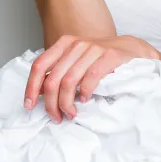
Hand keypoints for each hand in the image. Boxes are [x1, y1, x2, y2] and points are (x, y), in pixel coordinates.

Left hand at [23, 35, 156, 122]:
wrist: (131, 49)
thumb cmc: (101, 59)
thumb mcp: (76, 61)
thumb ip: (60, 72)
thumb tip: (40, 93)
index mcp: (64, 44)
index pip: (40, 65)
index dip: (31, 87)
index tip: (29, 105)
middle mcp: (76, 44)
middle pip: (53, 79)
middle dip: (51, 103)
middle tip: (56, 117)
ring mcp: (92, 49)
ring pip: (69, 81)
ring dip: (66, 103)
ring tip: (71, 114)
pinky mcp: (108, 56)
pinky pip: (90, 78)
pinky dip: (85, 92)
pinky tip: (85, 100)